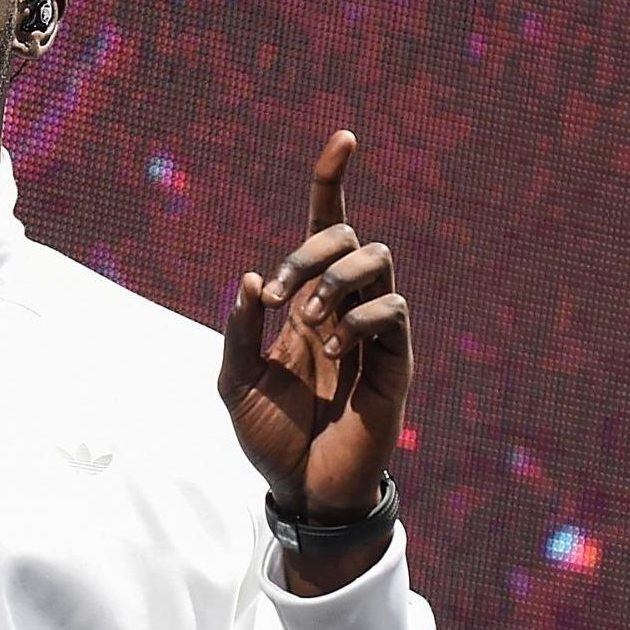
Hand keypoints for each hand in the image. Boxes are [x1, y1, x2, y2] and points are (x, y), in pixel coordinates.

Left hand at [217, 131, 413, 557]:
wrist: (302, 491)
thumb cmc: (271, 438)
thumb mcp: (234, 382)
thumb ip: (238, 331)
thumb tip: (253, 279)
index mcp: (305, 305)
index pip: (326, 229)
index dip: (333, 182)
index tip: (344, 139)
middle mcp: (343, 309)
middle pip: (349, 236)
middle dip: (311, 250)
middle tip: (278, 296)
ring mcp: (372, 332)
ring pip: (377, 262)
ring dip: (335, 282)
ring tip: (308, 327)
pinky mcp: (395, 361)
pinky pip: (392, 309)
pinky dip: (359, 316)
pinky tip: (333, 348)